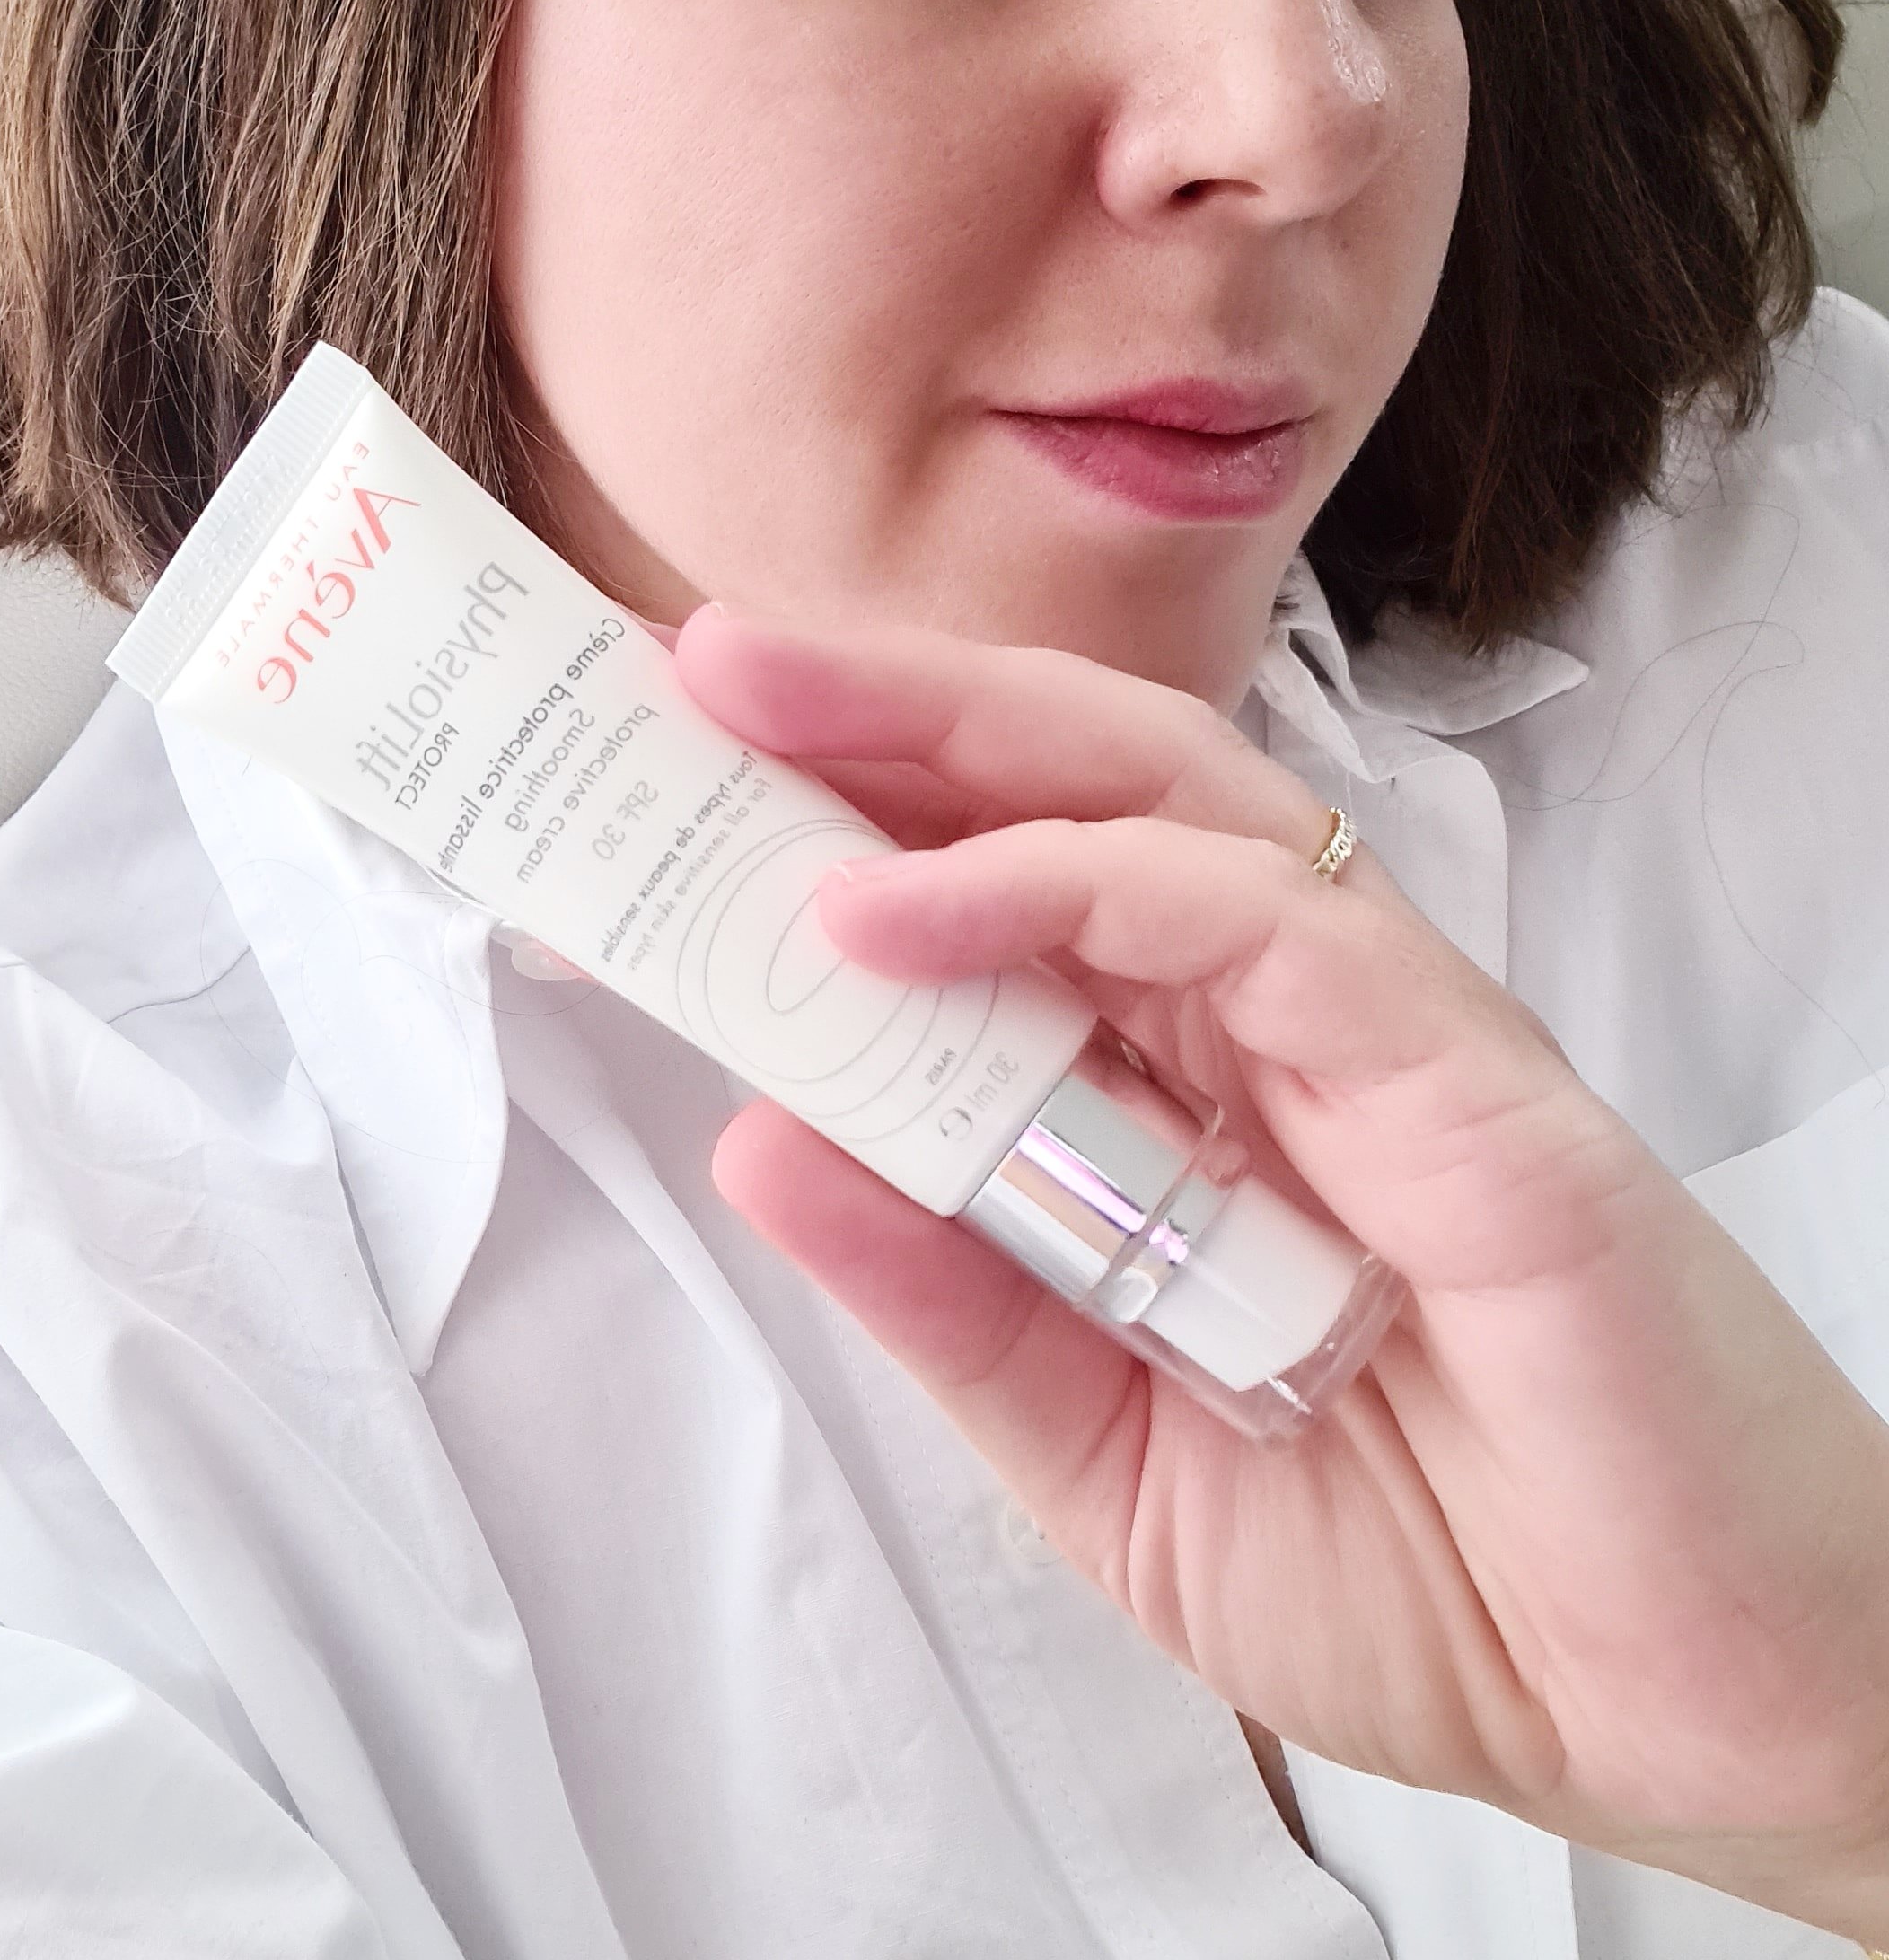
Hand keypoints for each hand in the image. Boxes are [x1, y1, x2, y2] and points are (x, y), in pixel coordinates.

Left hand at [672, 603, 1888, 1942]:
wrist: (1693, 1709)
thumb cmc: (1435, 1578)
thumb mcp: (1110, 1463)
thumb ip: (960, 1304)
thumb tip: (772, 1144)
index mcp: (1193, 1099)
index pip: (1008, 895)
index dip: (847, 820)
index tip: (678, 787)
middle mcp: (1276, 1029)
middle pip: (1068, 792)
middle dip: (880, 714)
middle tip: (702, 661)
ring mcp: (1377, 1034)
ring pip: (1160, 799)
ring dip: (951, 747)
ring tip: (761, 715)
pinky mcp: (1470, 1080)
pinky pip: (1266, 926)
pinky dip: (1082, 888)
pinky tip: (914, 910)